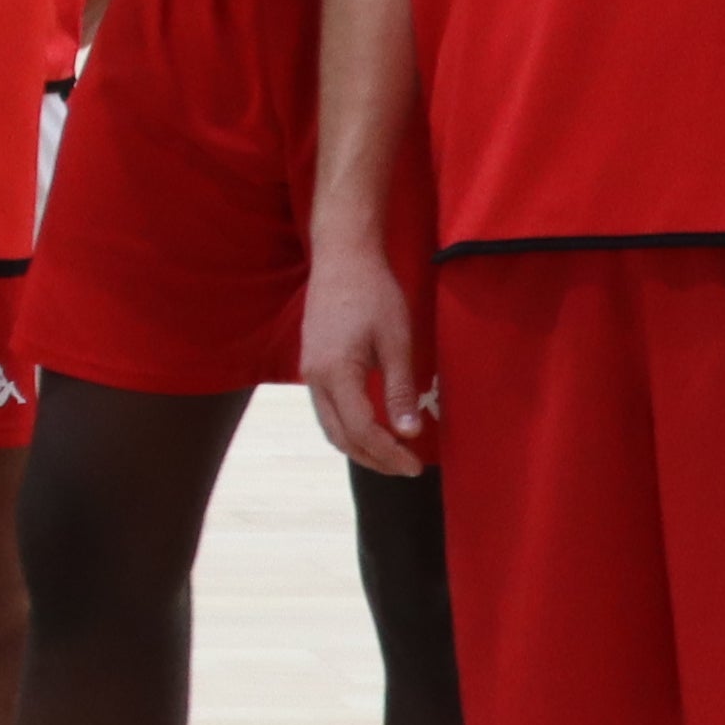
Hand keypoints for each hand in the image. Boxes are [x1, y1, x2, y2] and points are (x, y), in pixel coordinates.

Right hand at [299, 245, 431, 476]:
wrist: (343, 257)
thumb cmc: (374, 293)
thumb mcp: (396, 341)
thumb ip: (400, 389)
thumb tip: (409, 431)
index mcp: (335, 373)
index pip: (361, 430)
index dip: (389, 453)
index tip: (415, 465)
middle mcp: (314, 378)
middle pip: (340, 437)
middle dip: (374, 459)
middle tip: (407, 467)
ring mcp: (308, 372)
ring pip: (330, 427)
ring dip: (359, 447)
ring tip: (391, 454)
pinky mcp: (312, 364)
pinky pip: (326, 410)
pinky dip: (348, 428)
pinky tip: (371, 427)